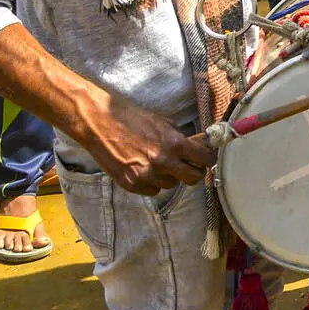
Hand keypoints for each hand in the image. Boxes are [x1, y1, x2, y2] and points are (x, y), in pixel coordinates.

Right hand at [79, 97, 216, 194]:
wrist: (100, 123)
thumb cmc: (131, 118)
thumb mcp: (163, 123)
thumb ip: (180, 137)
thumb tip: (196, 146)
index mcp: (174, 143)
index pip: (204, 159)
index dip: (208, 159)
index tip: (206, 159)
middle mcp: (163, 162)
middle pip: (193, 178)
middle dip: (194, 172)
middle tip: (190, 166)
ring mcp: (146, 175)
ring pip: (172, 184)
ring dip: (170, 176)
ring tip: (160, 164)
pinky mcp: (130, 184)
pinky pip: (152, 190)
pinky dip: (153, 183)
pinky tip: (146, 170)